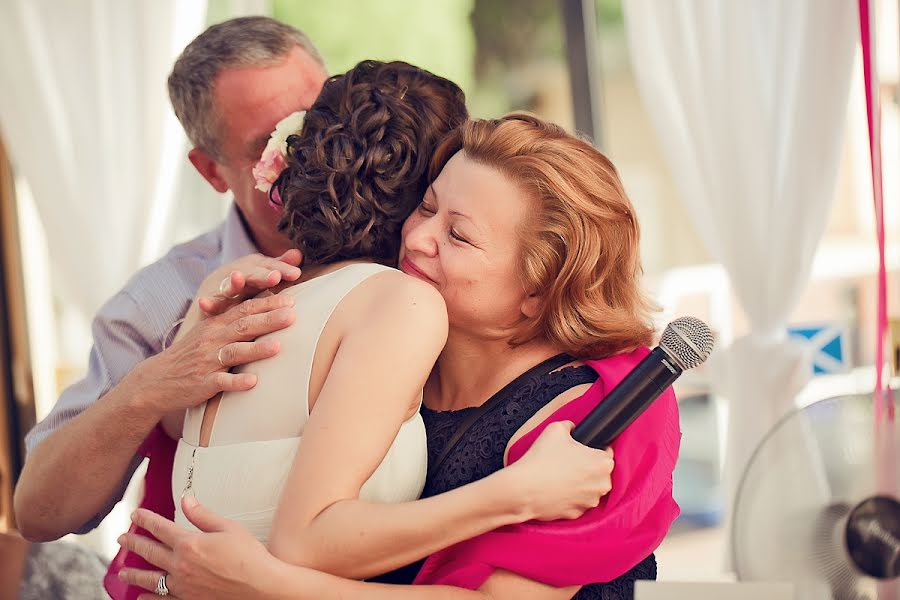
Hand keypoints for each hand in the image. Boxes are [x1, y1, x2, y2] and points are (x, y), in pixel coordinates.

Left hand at [117, 496, 276, 599]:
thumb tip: (187, 501)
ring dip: (133, 573)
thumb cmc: (249, 557)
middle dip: (133, 542)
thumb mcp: (228, 528)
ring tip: (123, 571)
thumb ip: (203, 515)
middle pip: (149, 551)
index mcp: (190, 544)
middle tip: (123, 538)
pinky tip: (140, 597)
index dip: (145, 519)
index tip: (136, 514)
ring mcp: (182, 586)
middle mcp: (181, 566)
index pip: (160, 527)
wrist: (260, 587)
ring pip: (150, 578)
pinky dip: (147, 599)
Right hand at [136, 293, 295, 415]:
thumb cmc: (192, 354)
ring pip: (234, 353)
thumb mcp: (209, 331)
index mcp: (216, 325)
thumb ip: (233, 319)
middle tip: (292, 315)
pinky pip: (221, 382)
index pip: (244, 310)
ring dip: (256, 349)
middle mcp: (212, 340)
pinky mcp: (203, 383)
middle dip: (268, 321)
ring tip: (278, 346)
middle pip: (243, 327)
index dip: (267, 304)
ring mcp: (207, 362)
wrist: (157, 380)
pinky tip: (253, 382)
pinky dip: (236, 382)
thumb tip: (265, 306)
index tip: (290, 300)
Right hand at [198, 249, 302, 315]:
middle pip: (252, 273)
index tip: (296, 274)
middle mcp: (239, 274)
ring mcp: (223, 287)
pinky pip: (209, 304)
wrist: (211, 295)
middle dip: (262, 275)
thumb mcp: (263, 275)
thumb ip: (280, 267)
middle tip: (274, 277)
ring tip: (237, 278)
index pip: (270, 267)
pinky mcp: (211, 302)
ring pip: (230, 285)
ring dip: (233, 282)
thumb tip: (299, 254)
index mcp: (256, 268)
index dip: (282, 269)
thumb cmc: (247, 286)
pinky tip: (203, 303)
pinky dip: (206, 303)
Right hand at [508, 421, 614, 520]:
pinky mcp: (577, 514)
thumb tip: (573, 428)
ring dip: (579, 483)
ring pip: (589, 488)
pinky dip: (569, 496)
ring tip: (559, 475)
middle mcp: (602, 485)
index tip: (580, 449)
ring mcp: (590, 502)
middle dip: (587, 467)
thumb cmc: (541, 460)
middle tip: (567, 461)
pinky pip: (577, 502)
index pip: (607, 451)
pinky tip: (555, 488)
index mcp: (603, 463)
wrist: (523, 489)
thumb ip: (570, 426)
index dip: (593, 448)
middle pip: (599, 472)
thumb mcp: (556, 429)